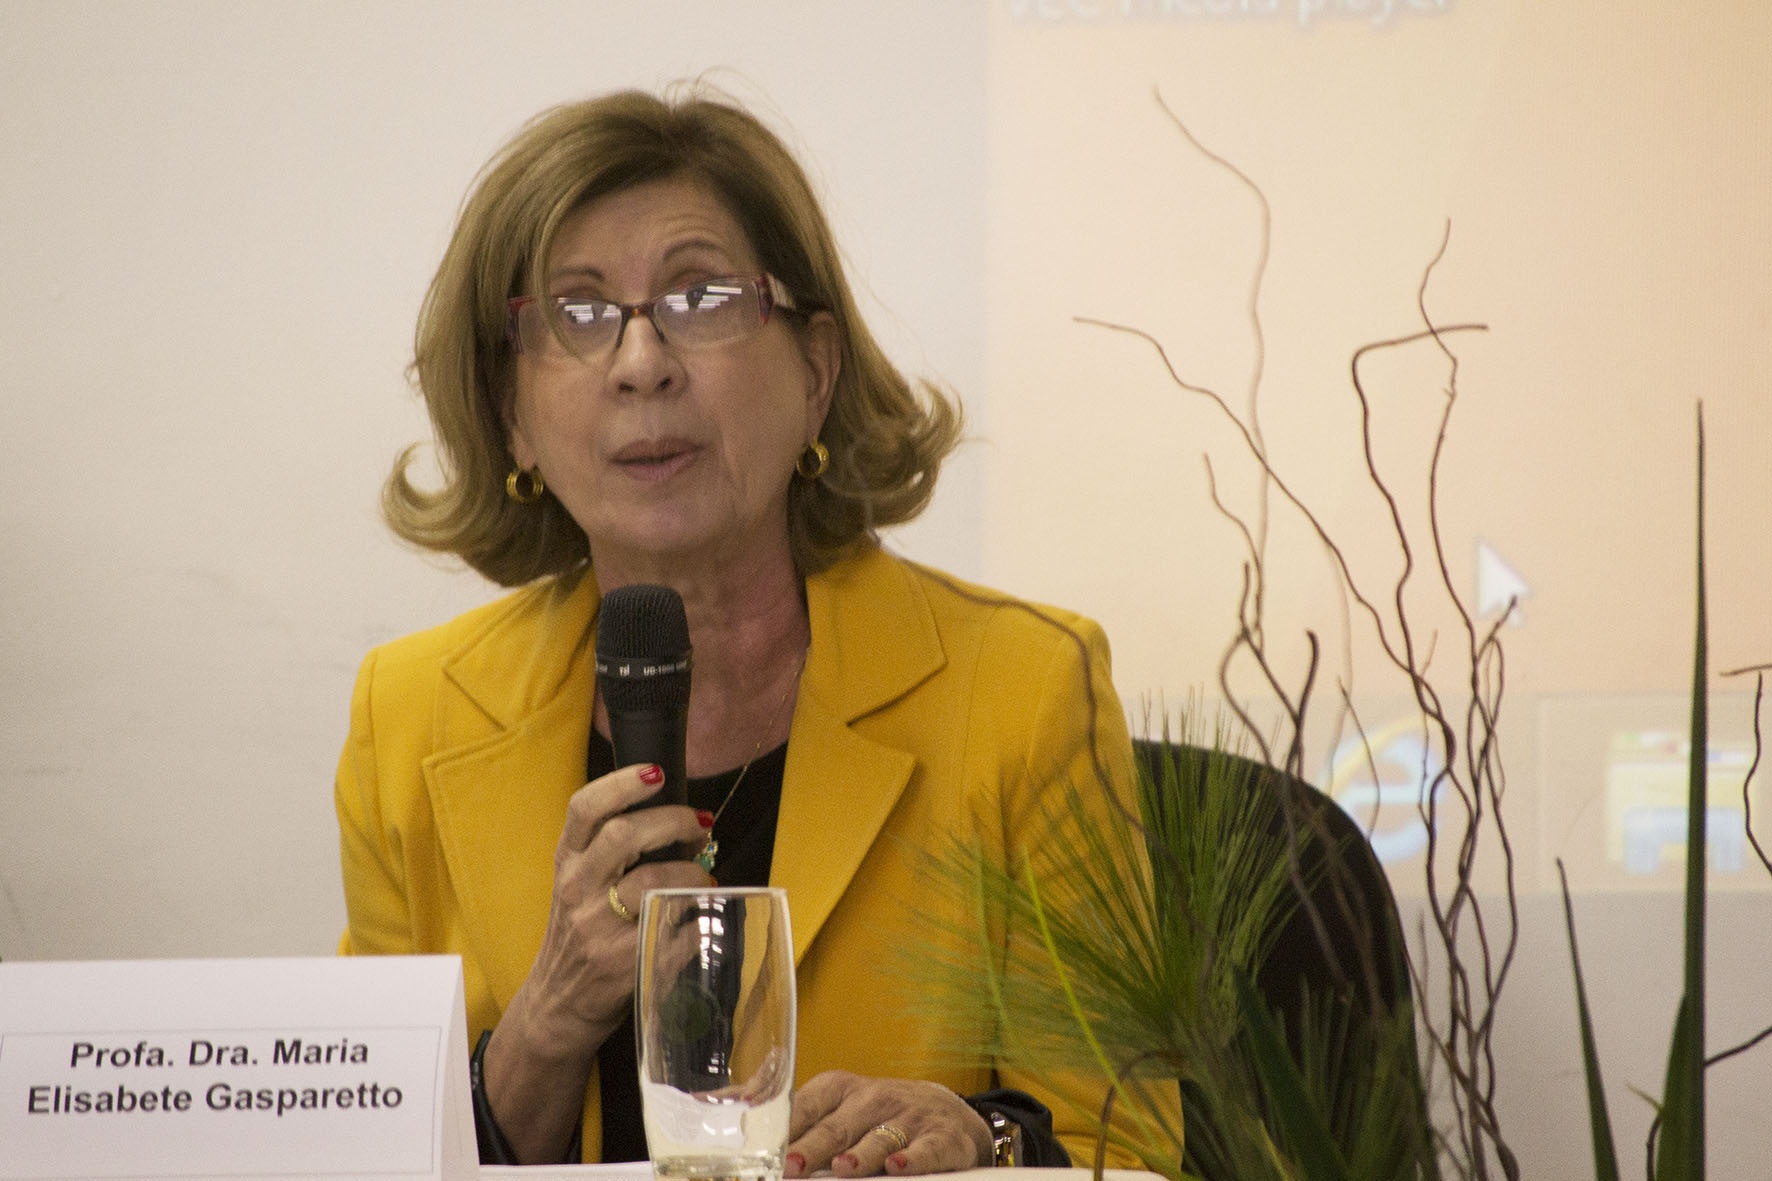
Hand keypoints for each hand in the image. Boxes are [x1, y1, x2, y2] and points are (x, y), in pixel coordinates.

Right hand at [518, 763, 715, 1049]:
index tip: (656, 773)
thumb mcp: (578, 884)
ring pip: (654, 883)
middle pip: (624, 836)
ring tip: (705, 877)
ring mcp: (599, 930)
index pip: (584, 809)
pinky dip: (699, 922)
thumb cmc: (578, 935)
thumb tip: (676, 819)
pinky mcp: (625, 965)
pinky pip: (676, 933)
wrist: (555, 1005)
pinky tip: (703, 919)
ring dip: (693, 874)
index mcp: (567, 863)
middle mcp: (578, 891)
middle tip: (700, 824)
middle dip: (674, 822)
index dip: (622, 784)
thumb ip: (610, 851)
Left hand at [785, 1071, 991, 1176]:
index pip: (808, 1105)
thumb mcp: (835, 1103)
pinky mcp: (941, 1137)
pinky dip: (913, 1158)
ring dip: (861, 1154)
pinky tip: (898, 1167)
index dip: (787, 1127)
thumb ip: (792, 1113)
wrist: (946, 1113)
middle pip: (838, 1127)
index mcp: (841, 1089)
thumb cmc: (876, 1113)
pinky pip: (927, 1149)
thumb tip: (729, 1105)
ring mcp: (909, 1116)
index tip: (766, 1148)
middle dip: (813, 1146)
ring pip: (881, 1137)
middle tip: (792, 1166)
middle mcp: (873, 1098)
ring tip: (843, 1168)